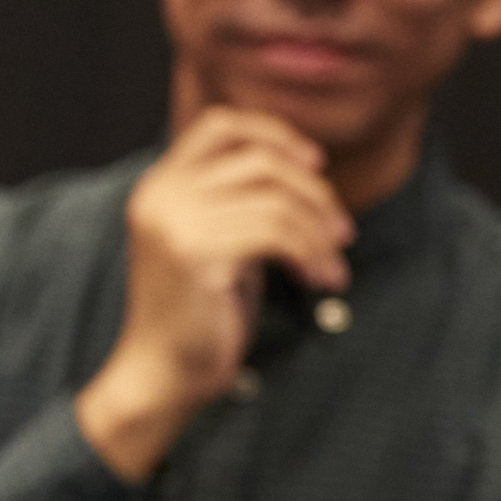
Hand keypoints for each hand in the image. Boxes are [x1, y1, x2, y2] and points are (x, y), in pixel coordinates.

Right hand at [82, 109, 347, 480]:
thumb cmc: (200, 313)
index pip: (220, 125)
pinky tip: (321, 281)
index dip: (275, 135)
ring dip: (319, 234)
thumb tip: (307, 167)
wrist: (164, 374)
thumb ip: (240, 200)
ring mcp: (173, 221)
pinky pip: (277, 233)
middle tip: (341, 234)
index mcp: (160, 186)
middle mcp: (160, 195)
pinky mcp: (194, 252)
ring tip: (332, 268)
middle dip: (315, 194)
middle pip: (261, 161)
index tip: (315, 167)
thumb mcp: (218, 240)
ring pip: (277, 200)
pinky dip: (312, 255)